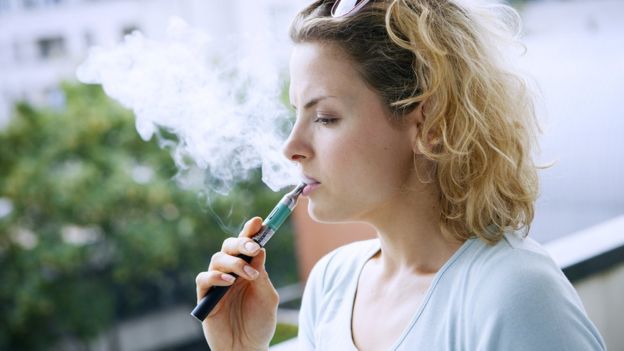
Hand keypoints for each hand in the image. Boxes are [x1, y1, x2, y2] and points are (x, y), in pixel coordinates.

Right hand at [195, 217, 277, 350]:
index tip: (258, 221)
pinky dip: (215, 277)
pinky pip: (203, 279)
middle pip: (229, 246)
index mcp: (247, 268)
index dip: (250, 231)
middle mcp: (231, 272)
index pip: (247, 245)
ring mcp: (217, 283)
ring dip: (233, 263)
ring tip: (248, 275)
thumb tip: (260, 250)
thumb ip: (262, 274)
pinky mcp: (205, 297)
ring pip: (217, 259)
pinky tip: (229, 282)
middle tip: (254, 248)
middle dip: (241, 243)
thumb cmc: (259, 323)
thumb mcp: (267, 296)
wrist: (247, 348)